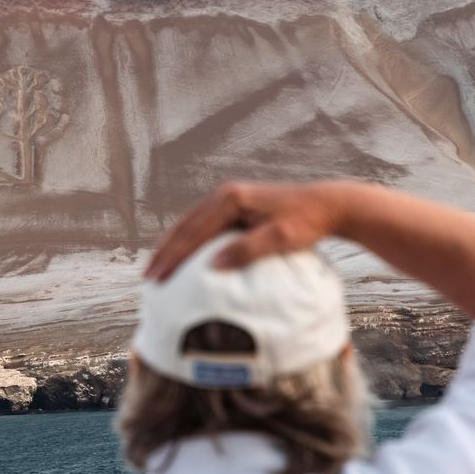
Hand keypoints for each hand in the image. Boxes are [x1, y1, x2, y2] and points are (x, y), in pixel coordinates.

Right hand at [144, 181, 349, 280]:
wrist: (327, 204)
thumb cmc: (307, 223)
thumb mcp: (280, 238)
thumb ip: (247, 250)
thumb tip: (213, 265)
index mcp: (230, 200)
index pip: (192, 233)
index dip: (172, 257)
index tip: (158, 278)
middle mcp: (224, 195)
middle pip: (184, 227)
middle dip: (164, 253)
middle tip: (147, 278)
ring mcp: (227, 197)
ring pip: (189, 224)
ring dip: (171, 246)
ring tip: (156, 268)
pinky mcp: (234, 204)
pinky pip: (201, 224)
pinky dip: (186, 240)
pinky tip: (180, 255)